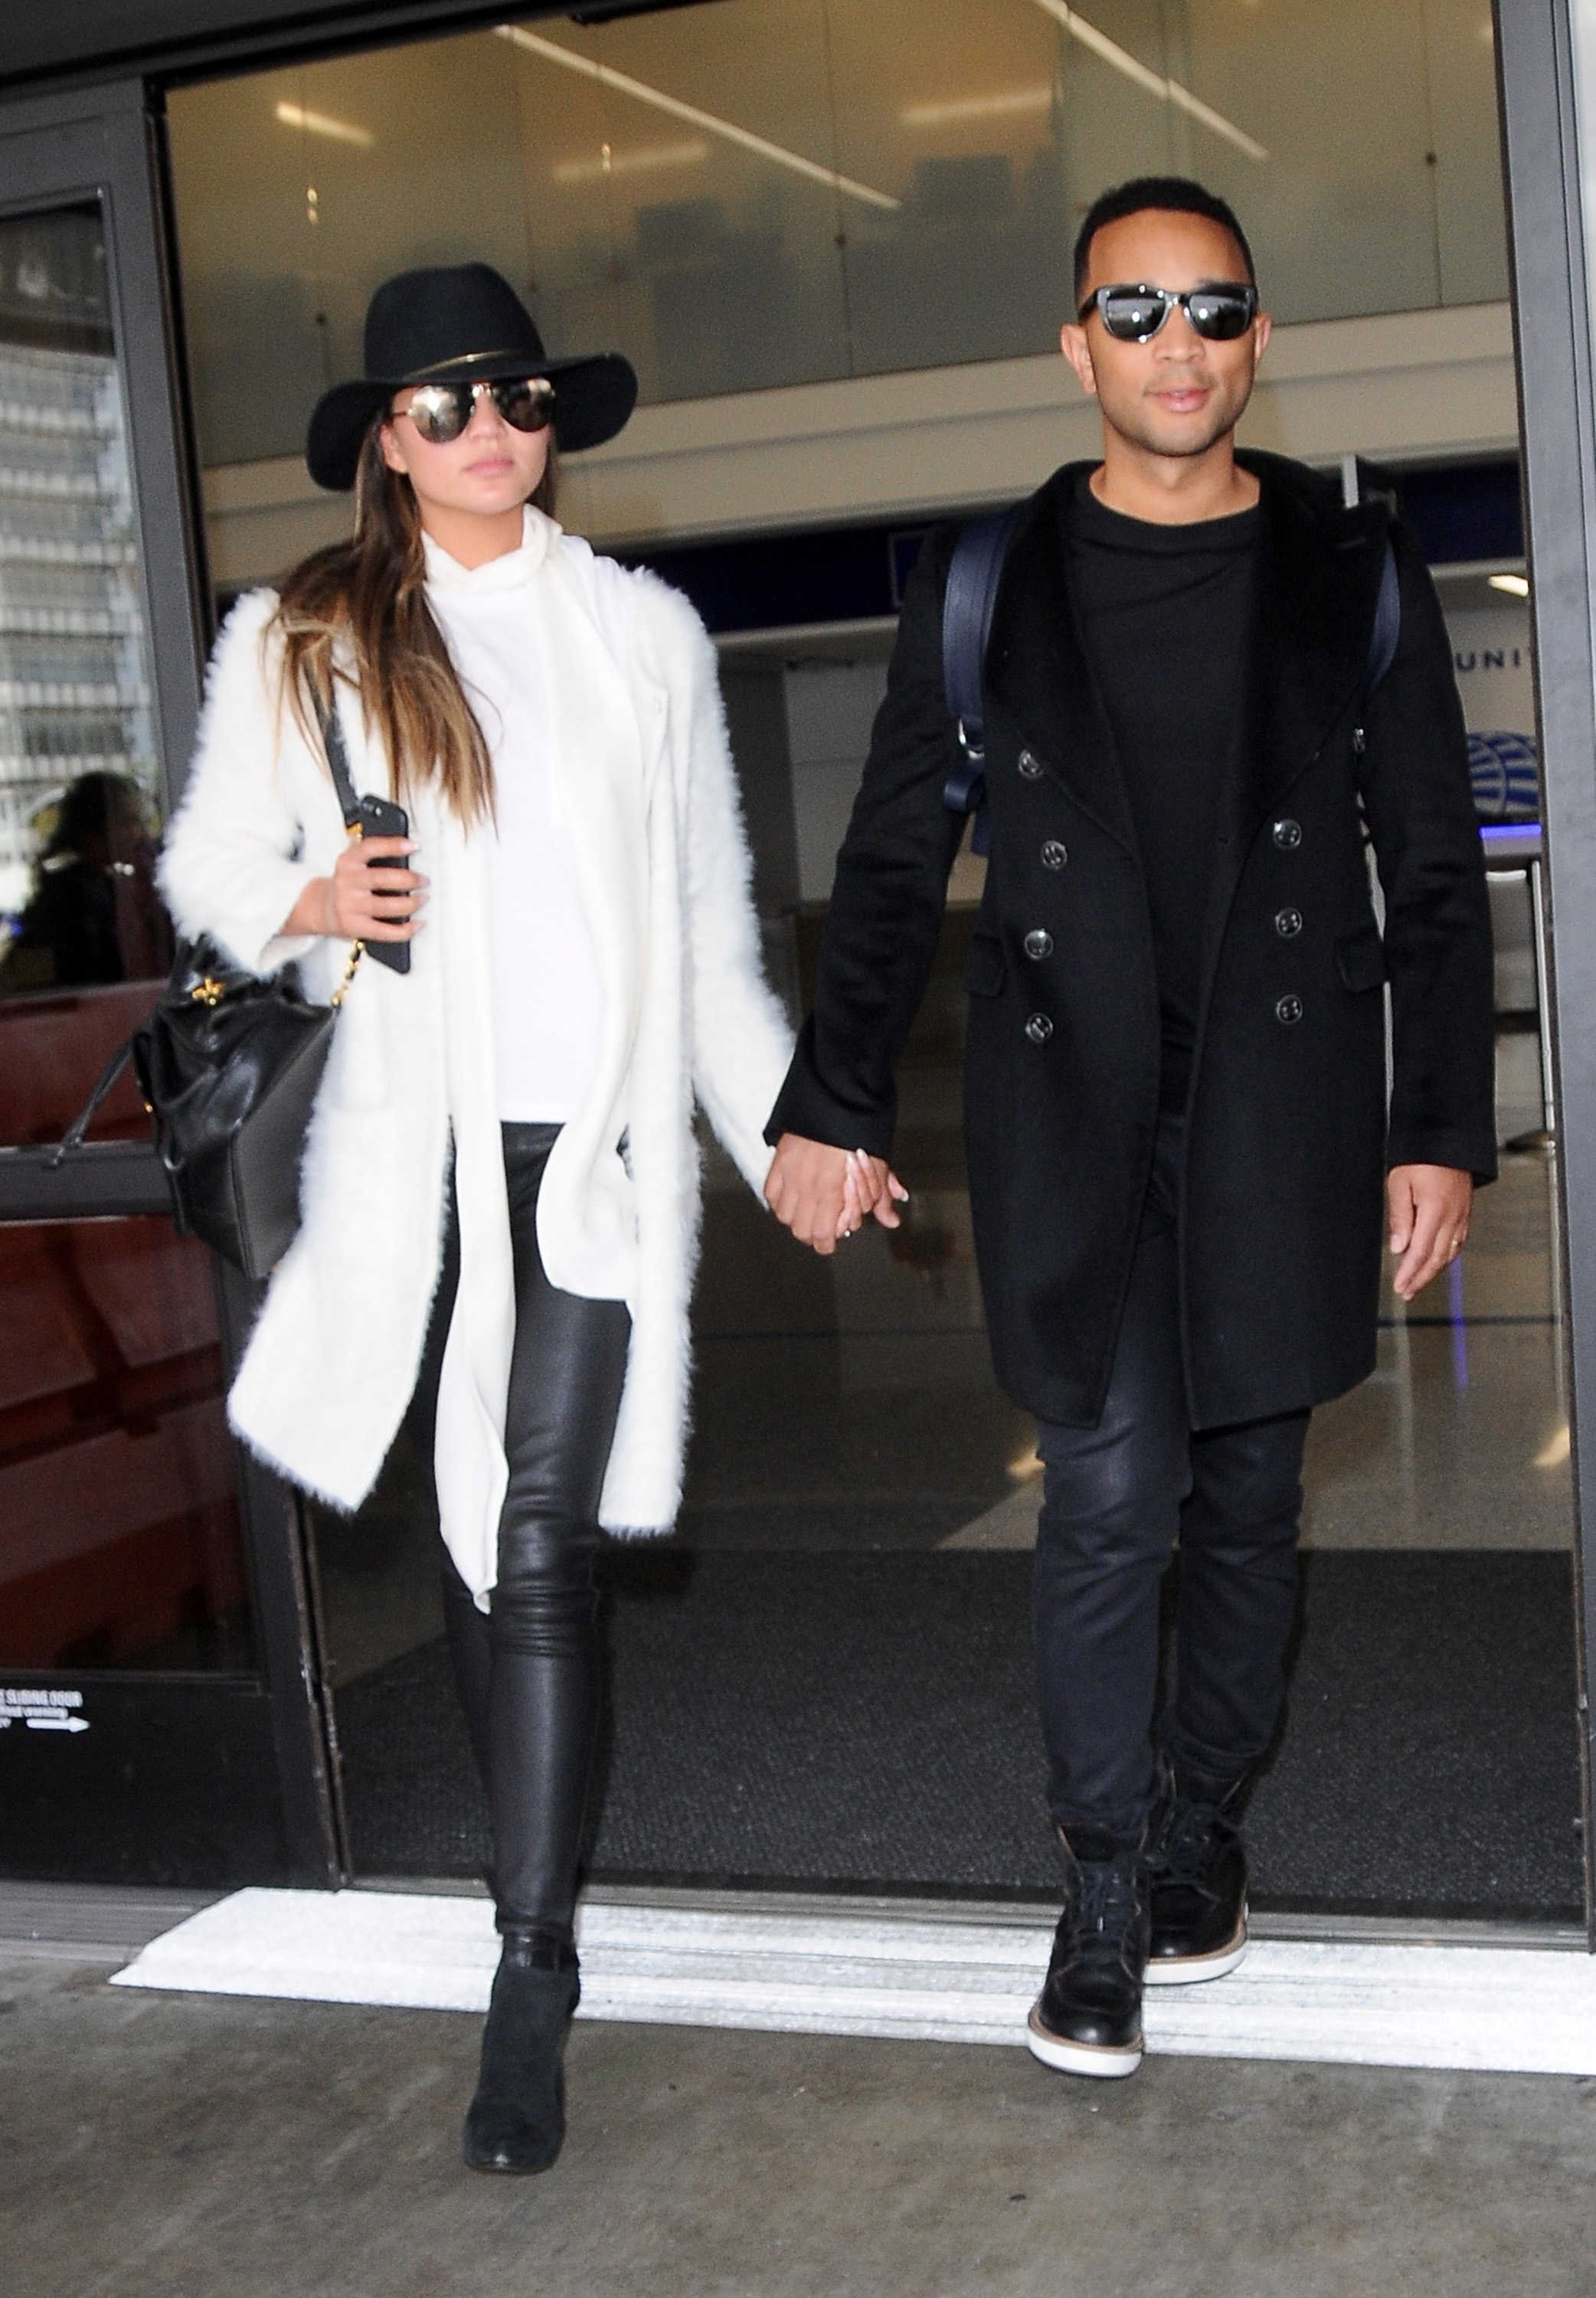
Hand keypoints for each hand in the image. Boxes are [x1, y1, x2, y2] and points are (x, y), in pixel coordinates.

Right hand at [280, 835, 427, 943]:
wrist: (321, 908)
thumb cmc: (347, 886)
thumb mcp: (354, 865)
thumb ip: (374, 858)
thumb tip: (409, 855)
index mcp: (348, 861)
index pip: (370, 848)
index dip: (393, 845)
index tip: (413, 846)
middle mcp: (346, 882)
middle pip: (382, 879)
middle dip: (409, 879)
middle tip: (424, 880)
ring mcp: (349, 905)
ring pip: (385, 906)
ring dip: (410, 904)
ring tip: (422, 899)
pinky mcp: (353, 926)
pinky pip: (383, 931)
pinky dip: (404, 929)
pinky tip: (416, 924)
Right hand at [765, 1135, 908, 1255]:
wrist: (838, 1100)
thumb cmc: (860, 1133)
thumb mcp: (877, 1167)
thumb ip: (881, 1199)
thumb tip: (891, 1221)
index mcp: (831, 1192)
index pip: (821, 1235)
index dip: (826, 1244)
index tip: (830, 1242)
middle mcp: (806, 1187)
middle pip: (801, 1230)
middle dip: (813, 1232)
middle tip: (824, 1225)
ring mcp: (789, 1175)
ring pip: (784, 1215)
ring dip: (796, 1218)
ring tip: (809, 1210)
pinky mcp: (778, 1162)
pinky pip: (771, 1194)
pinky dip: (781, 1201)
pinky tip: (793, 1195)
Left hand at [1387, 1164, 1472, 1300]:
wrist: (1448, 1139)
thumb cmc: (1422, 1156)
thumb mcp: (1399, 1183)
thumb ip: (1400, 1217)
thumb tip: (1399, 1247)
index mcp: (1435, 1210)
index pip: (1421, 1252)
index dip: (1410, 1272)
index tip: (1400, 1286)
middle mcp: (1453, 1216)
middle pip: (1438, 1258)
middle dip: (1422, 1278)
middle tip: (1407, 1291)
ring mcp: (1462, 1215)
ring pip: (1450, 1252)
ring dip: (1434, 1271)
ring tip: (1418, 1282)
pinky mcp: (1466, 1212)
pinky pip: (1458, 1241)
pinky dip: (1447, 1257)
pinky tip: (1438, 1261)